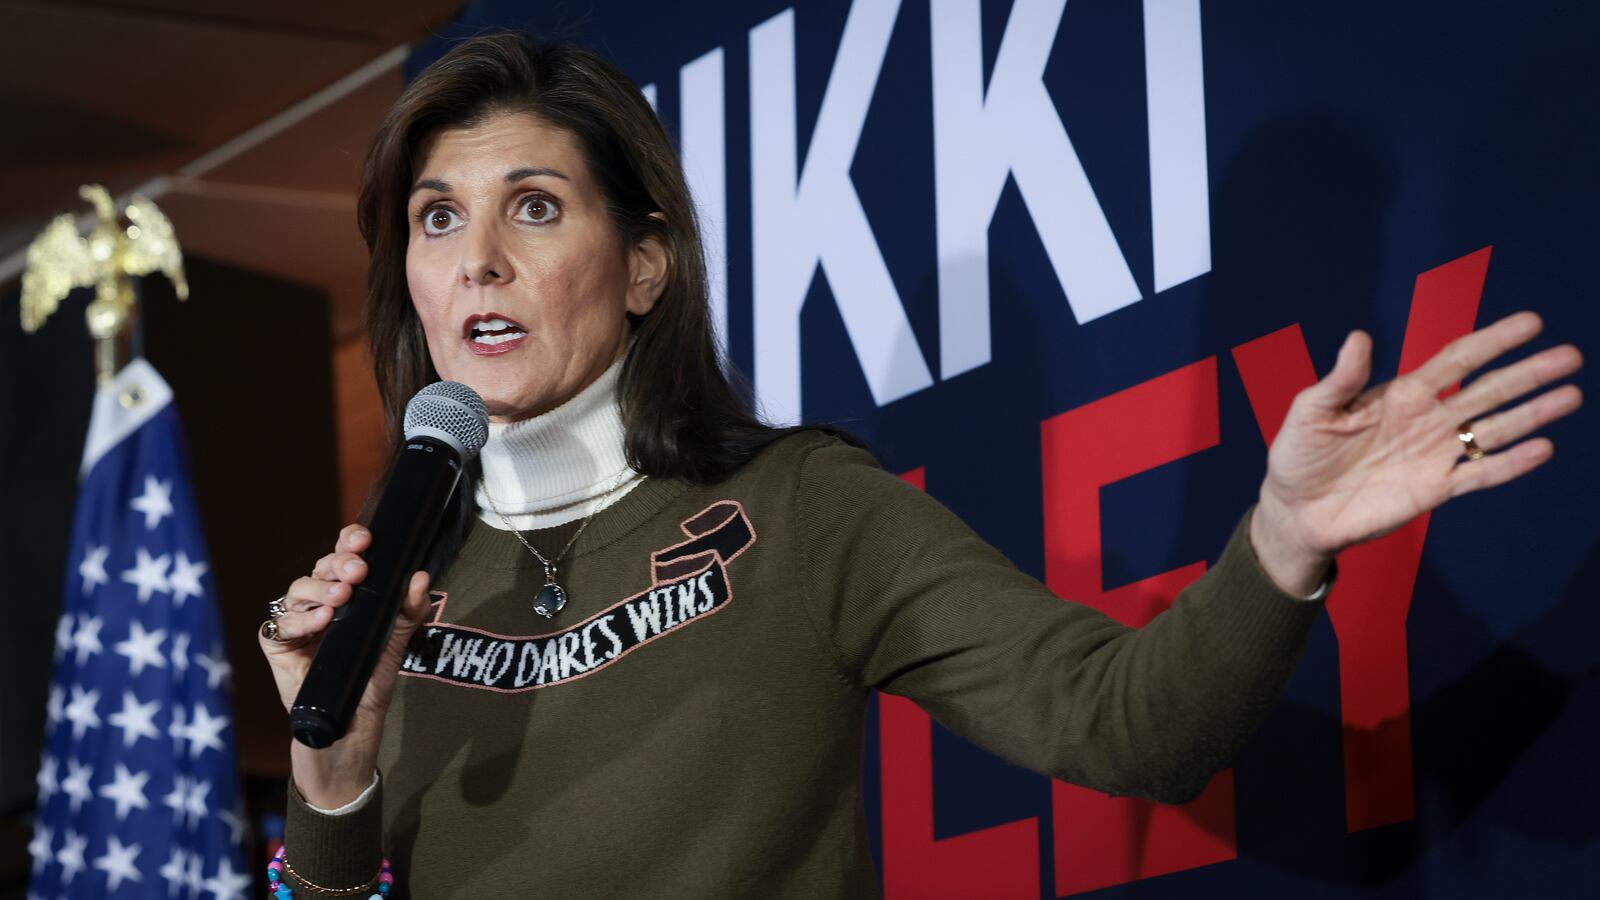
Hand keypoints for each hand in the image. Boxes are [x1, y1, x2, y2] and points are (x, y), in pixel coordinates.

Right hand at [258, 524, 432, 807]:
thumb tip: (420, 577)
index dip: (349, 541)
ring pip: (298, 590)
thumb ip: (410, 607)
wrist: (354, 719)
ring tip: (341, 598)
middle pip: (321, 568)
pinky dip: (300, 620)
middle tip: (358, 569)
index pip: (343, 555)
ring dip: (320, 590)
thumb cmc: (372, 673)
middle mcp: (318, 599)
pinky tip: (320, 621)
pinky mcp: (277, 643)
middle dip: (339, 564)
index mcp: (345, 590)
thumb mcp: (397, 637)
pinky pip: (280, 623)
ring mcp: (296, 620)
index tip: (365, 539)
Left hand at [1251, 311, 1582, 594]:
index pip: (1456, 360)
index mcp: (1400, 393)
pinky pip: (1479, 474)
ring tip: (1572, 395)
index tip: (1531, 323)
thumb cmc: (1299, 455)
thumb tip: (1361, 336)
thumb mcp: (1311, 411)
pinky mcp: (1434, 489)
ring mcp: (1434, 454)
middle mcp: (1426, 419)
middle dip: (1527, 373)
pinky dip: (1510, 463)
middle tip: (1570, 356)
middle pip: (1487, 391)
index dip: (1492, 341)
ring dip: (1532, 413)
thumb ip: (1341, 378)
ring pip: (1493, 429)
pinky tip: (1542, 448)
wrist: (1296, 510)